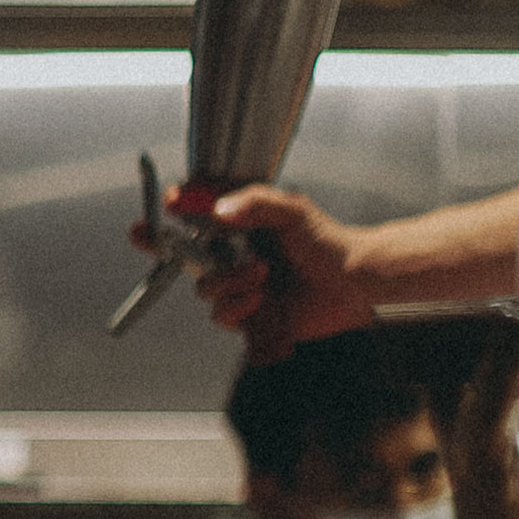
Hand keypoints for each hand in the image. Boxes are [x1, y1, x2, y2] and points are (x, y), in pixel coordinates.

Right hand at [160, 182, 379, 354]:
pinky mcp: (249, 314)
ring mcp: (239, 284)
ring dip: (227, 280)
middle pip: (184, 253)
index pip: (195, 213)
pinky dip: (236, 306)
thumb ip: (255, 203)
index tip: (168, 204)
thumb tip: (218, 209)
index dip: (175, 209)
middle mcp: (234, 254)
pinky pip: (222, 315)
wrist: (354, 284)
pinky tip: (259, 297)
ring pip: (204, 287)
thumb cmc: (328, 244)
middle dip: (169, 247)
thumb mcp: (292, 211)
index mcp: (240, 224)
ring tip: (259, 273)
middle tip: (164, 241)